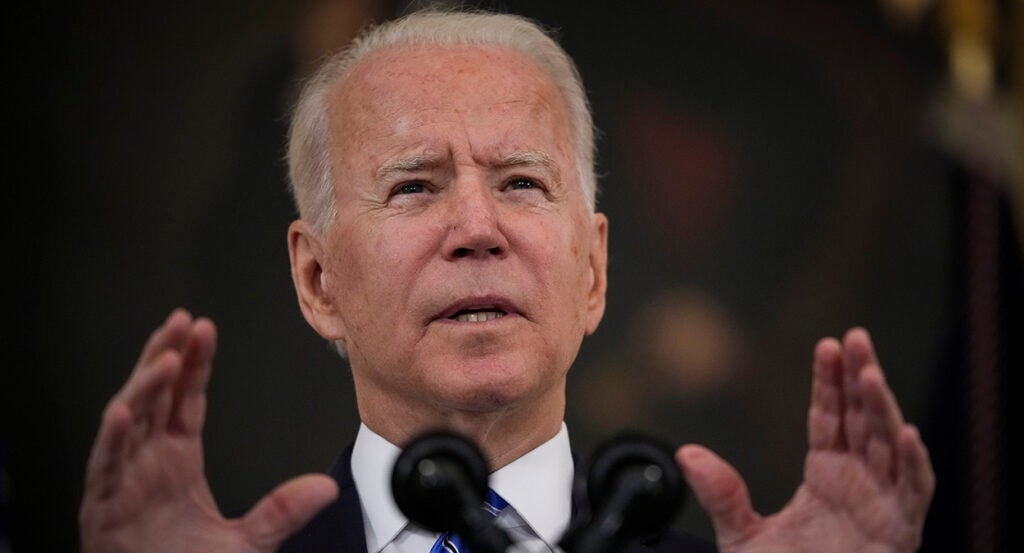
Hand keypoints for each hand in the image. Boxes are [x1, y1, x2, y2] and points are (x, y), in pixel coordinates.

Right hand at [79, 309, 337, 552]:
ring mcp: (123, 482)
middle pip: (154, 397)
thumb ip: (282, 512)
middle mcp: (147, 464)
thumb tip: (325, 488)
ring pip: (128, 422)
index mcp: (176, 463)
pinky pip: (103, 468)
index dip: (195, 364)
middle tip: (182, 321)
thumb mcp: (245, 541)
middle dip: (166, 355)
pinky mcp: (103, 508)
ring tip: (166, 357)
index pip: (185, 401)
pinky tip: (121, 411)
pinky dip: (110, 439)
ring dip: (144, 387)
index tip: (205, 330)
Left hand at [676, 328, 934, 552]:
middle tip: (857, 338)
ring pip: (889, 446)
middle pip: (863, 420)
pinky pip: (915, 493)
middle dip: (861, 379)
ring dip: (884, 409)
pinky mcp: (900, 532)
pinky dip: (914, 465)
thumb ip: (722, 493)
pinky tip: (907, 434)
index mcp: (827, 476)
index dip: (829, 382)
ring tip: (871, 373)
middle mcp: (859, 482)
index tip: (827, 345)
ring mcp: (883, 504)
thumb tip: (686, 453)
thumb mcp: (743, 535)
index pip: (830, 418)